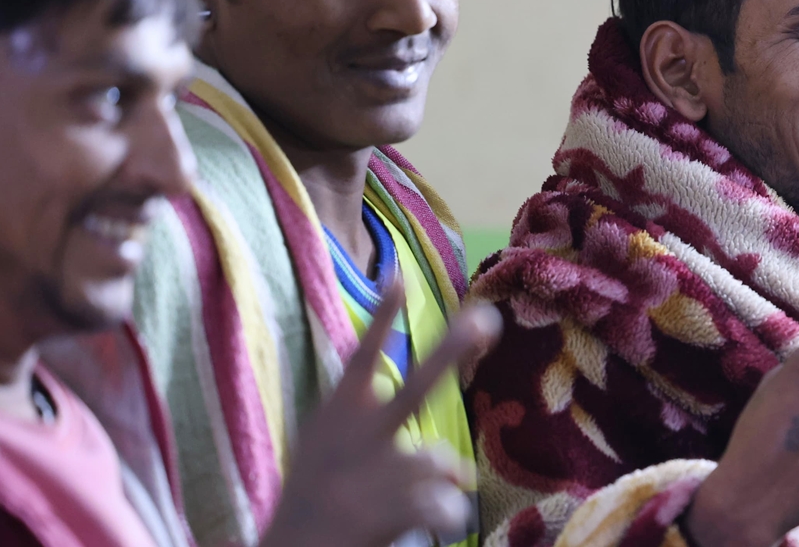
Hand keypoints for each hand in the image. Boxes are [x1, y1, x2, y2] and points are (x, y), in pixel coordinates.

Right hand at [259, 283, 502, 546]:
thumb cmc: (313, 497)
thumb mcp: (325, 446)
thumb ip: (377, 435)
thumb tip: (454, 459)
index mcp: (336, 414)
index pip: (362, 357)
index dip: (381, 317)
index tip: (396, 277)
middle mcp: (359, 436)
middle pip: (417, 385)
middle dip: (453, 350)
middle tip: (485, 320)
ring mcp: (378, 472)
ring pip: (443, 461)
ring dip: (436, 482)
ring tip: (394, 503)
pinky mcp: (395, 510)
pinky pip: (449, 506)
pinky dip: (445, 519)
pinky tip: (417, 528)